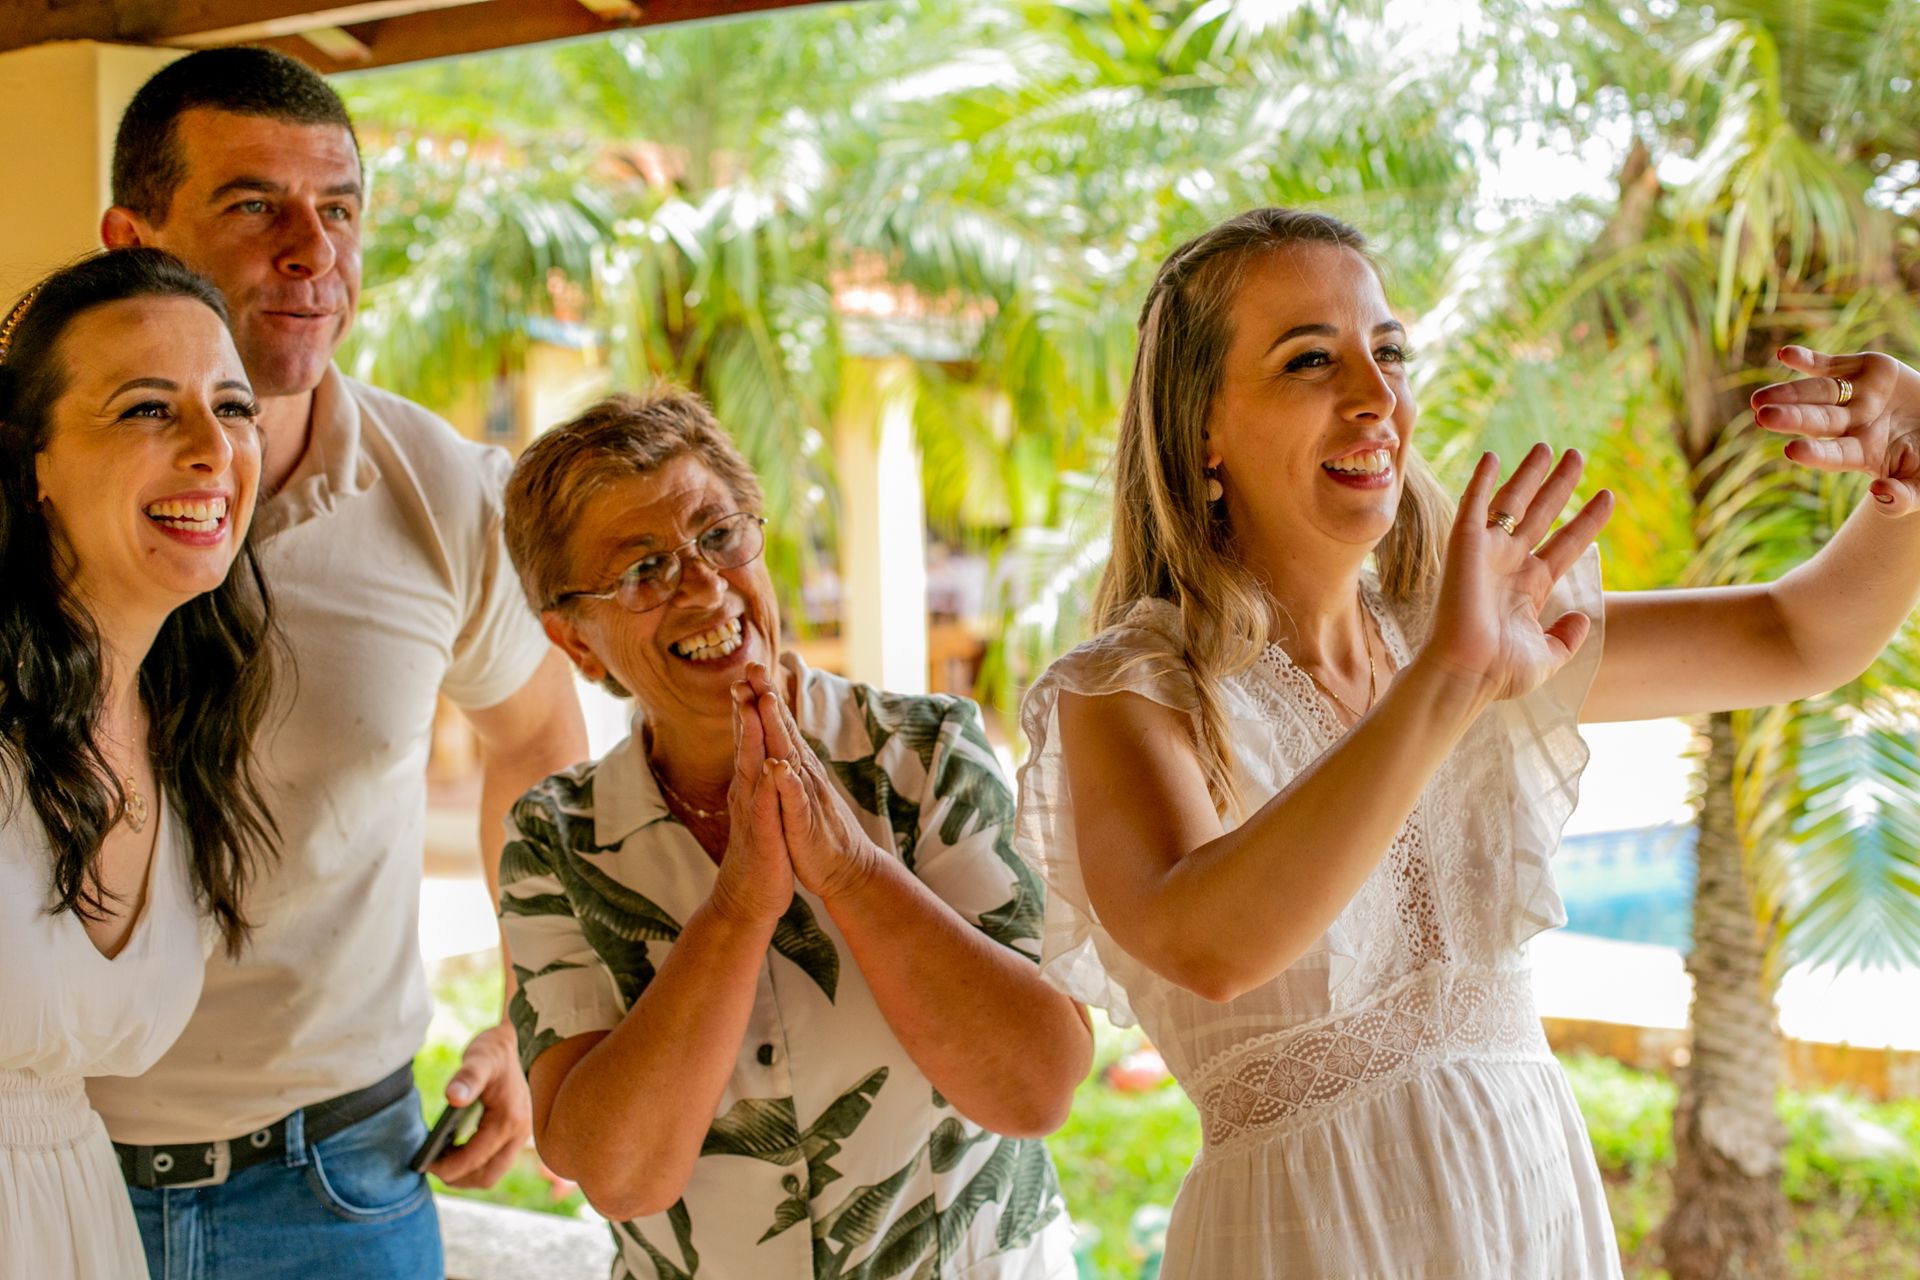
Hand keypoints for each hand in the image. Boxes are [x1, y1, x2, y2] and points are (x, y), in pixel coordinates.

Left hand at [430, 1022, 532, 1187]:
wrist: (514, 1042)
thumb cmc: (493, 1051)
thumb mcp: (479, 1058)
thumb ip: (468, 1077)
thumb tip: (453, 1097)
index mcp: (510, 1120)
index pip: (476, 1159)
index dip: (448, 1167)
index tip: (423, 1164)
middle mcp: (520, 1133)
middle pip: (487, 1177)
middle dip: (457, 1178)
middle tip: (430, 1167)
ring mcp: (520, 1136)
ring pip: (491, 1173)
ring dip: (465, 1175)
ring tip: (440, 1161)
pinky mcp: (515, 1136)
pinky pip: (494, 1162)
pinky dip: (473, 1165)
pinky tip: (453, 1152)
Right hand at [706, 675, 794, 926]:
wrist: (749, 898)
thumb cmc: (760, 850)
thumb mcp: (760, 807)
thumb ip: (757, 778)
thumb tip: (758, 750)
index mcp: (750, 784)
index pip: (749, 738)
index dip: (749, 706)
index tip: (751, 673)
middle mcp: (746, 793)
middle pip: (745, 743)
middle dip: (746, 708)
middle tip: (744, 674)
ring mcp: (753, 813)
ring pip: (751, 767)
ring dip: (750, 737)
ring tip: (751, 706)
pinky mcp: (764, 835)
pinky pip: (765, 807)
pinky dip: (767, 786)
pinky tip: (771, 768)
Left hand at [742, 663, 883, 901]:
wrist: (844, 869)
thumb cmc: (815, 830)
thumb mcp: (796, 792)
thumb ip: (788, 762)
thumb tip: (780, 735)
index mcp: (796, 768)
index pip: (778, 727)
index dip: (763, 698)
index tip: (749, 669)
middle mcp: (803, 774)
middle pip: (783, 731)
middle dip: (768, 700)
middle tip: (754, 668)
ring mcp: (805, 796)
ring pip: (789, 757)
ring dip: (778, 729)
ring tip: (766, 701)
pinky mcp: (805, 822)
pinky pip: (795, 801)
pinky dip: (787, 783)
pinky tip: (780, 768)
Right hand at [1421, 445, 1613, 703]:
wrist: (1466, 673)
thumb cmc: (1499, 673)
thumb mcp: (1547, 657)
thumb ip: (1566, 638)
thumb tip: (1583, 618)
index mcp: (1530, 587)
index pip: (1566, 544)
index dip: (1586, 520)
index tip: (1607, 497)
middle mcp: (1510, 564)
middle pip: (1542, 514)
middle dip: (1560, 485)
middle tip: (1577, 456)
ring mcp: (1487, 553)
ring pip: (1512, 502)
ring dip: (1530, 474)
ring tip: (1548, 447)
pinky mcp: (1464, 546)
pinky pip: (1473, 505)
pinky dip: (1481, 480)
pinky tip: (1493, 456)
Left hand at [1754, 346, 1919, 513]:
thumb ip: (1904, 497)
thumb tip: (1879, 493)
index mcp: (1865, 453)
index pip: (1835, 454)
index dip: (1815, 453)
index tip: (1791, 451)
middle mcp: (1853, 424)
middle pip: (1818, 421)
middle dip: (1792, 419)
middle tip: (1762, 417)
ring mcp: (1854, 396)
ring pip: (1818, 393)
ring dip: (1789, 392)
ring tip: (1759, 398)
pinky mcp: (1859, 370)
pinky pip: (1828, 364)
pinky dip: (1807, 359)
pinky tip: (1784, 354)